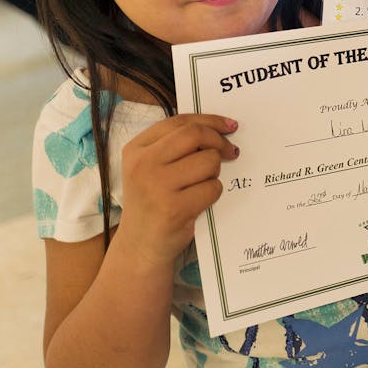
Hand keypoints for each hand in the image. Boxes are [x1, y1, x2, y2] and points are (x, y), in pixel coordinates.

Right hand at [117, 114, 238, 270]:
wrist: (139, 246)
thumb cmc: (152, 202)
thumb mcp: (151, 168)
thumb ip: (176, 146)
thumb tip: (220, 128)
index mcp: (136, 149)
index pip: (180, 122)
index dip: (210, 121)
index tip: (230, 126)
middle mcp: (143, 164)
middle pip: (195, 135)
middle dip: (219, 142)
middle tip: (231, 152)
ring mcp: (157, 186)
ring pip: (209, 161)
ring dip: (214, 172)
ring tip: (201, 185)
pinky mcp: (174, 208)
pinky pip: (213, 188)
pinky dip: (213, 193)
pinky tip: (199, 202)